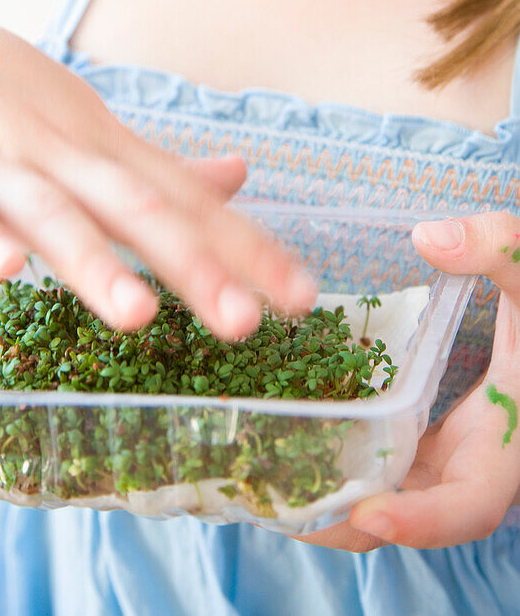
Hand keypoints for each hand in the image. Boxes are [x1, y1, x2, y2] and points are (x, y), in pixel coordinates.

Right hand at [0, 0, 315, 338]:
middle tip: (246, 321)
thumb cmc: (6, 98)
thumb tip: (241, 177)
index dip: (246, 247)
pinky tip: (5, 270)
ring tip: (138, 315)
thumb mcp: (90, 125)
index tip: (305, 296)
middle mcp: (63, 154)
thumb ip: (160, 166)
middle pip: (135, 210)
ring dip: (94, 263)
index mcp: (106, 149)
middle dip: (192, 266)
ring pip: (52, 214)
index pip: (188, 201)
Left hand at [287, 211, 519, 550]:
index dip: (424, 520)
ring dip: (335, 495)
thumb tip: (429, 238)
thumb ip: (499, 248)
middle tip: (281, 505)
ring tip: (264, 481)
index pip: (470, 505)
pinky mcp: (430, 439)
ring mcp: (451, 454)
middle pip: (412, 513)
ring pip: (392, 491)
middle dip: (349, 520)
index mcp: (506, 441)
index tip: (369, 513)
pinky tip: (288, 435)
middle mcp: (477, 461)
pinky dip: (343, 458)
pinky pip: (385, 460)